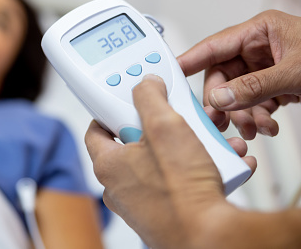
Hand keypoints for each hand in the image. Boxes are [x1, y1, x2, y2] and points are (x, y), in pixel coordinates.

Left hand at [85, 75, 256, 248]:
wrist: (209, 238)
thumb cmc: (181, 192)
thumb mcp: (164, 126)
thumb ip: (150, 97)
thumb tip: (146, 85)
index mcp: (109, 164)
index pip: (97, 129)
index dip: (112, 110)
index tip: (129, 101)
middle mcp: (120, 186)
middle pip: (136, 142)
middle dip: (164, 128)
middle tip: (180, 122)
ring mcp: (142, 201)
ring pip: (163, 161)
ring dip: (188, 148)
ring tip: (210, 145)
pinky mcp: (165, 211)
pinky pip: (180, 181)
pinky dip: (199, 169)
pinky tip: (221, 165)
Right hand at [177, 10, 300, 139]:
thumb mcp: (295, 72)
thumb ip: (256, 86)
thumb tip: (221, 98)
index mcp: (260, 31)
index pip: (214, 47)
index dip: (189, 61)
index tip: (170, 75)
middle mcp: (259, 49)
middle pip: (222, 77)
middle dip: (223, 102)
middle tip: (220, 120)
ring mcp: (266, 69)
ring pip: (236, 95)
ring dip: (241, 116)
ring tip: (251, 129)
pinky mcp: (274, 86)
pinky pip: (254, 104)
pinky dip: (257, 118)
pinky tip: (266, 126)